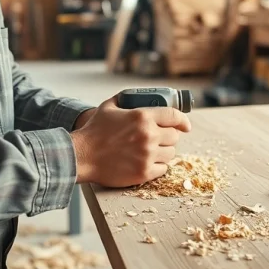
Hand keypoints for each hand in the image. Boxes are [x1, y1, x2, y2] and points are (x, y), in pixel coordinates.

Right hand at [70, 94, 191, 187]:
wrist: (82, 156)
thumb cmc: (93, 131)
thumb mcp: (109, 106)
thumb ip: (125, 99)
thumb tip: (135, 95)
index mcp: (142, 116)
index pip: (174, 116)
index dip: (183, 120)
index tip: (186, 125)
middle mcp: (149, 136)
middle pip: (174, 136)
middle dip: (169, 137)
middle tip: (160, 138)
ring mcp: (147, 155)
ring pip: (170, 154)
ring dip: (164, 152)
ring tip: (153, 151)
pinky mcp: (144, 173)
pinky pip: (163, 169)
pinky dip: (159, 166)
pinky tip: (149, 162)